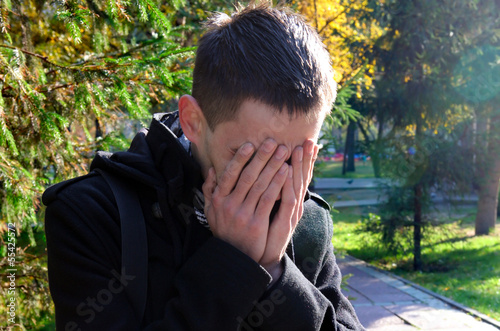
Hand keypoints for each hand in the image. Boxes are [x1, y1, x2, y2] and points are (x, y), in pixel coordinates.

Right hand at [202, 139, 318, 278]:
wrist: (234, 258)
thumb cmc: (224, 231)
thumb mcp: (211, 211)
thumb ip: (210, 190)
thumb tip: (211, 169)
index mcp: (218, 199)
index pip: (230, 174)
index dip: (240, 158)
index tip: (250, 144)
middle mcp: (229, 205)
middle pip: (247, 176)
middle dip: (261, 157)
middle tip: (273, 142)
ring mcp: (243, 214)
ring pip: (260, 185)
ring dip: (273, 166)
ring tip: (284, 152)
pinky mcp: (256, 223)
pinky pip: (269, 199)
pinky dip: (278, 183)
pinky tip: (286, 172)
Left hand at [258, 140, 317, 272]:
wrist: (262, 258)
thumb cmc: (261, 231)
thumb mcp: (264, 208)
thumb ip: (265, 190)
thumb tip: (267, 171)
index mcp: (290, 200)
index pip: (299, 176)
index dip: (304, 160)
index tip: (307, 142)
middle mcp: (293, 206)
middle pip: (302, 178)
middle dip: (305, 159)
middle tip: (309, 140)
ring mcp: (290, 214)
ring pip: (297, 186)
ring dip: (298, 167)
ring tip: (300, 149)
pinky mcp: (284, 222)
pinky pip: (287, 200)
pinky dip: (287, 185)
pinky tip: (287, 171)